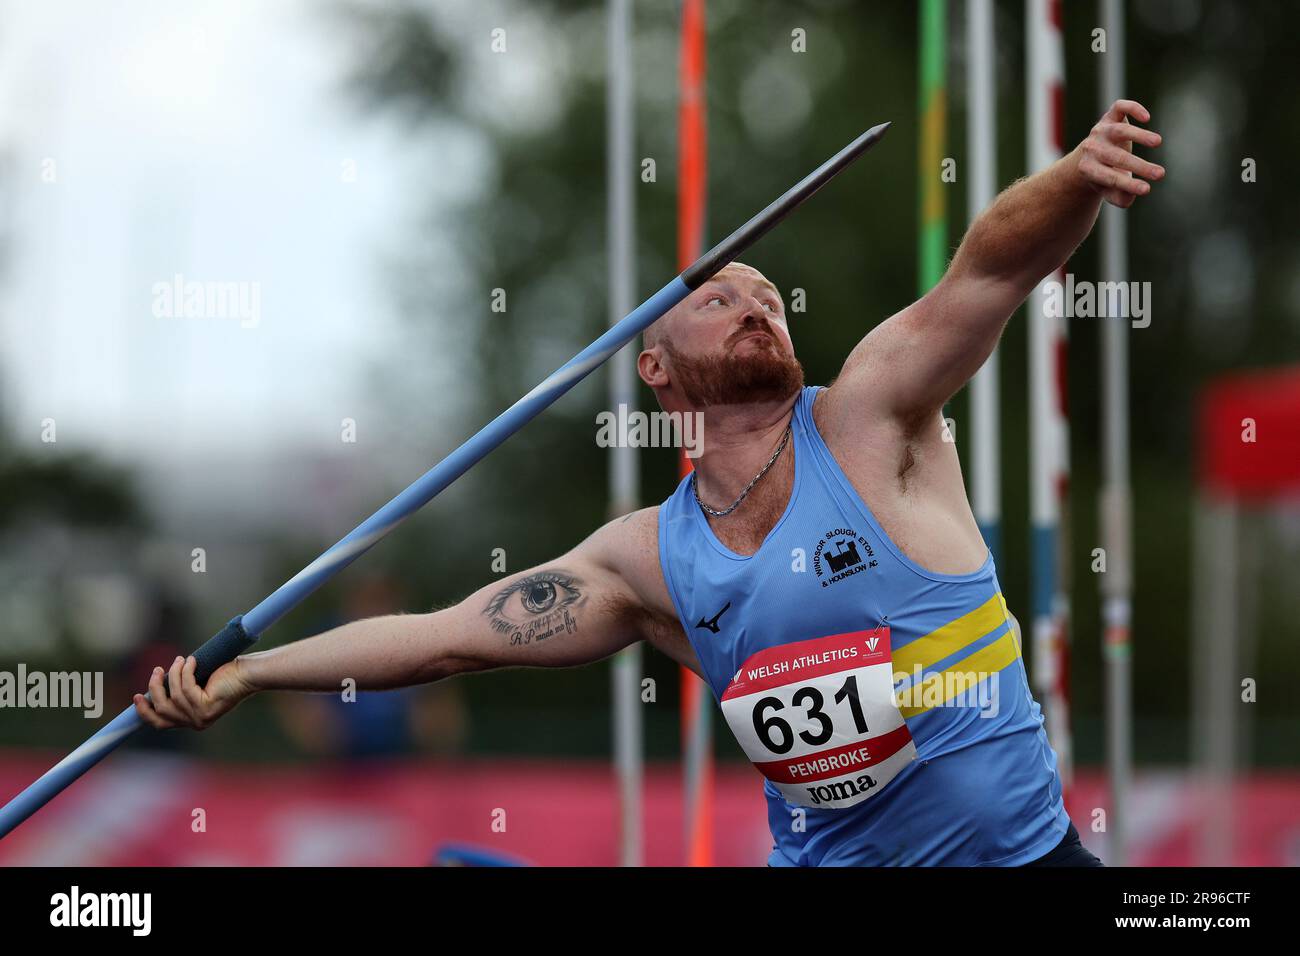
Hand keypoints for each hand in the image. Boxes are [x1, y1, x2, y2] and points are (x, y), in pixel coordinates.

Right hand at [133, 655, 254, 729]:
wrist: (248, 673)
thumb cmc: (225, 675)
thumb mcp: (196, 684)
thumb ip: (178, 688)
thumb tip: (155, 681)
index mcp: (191, 720)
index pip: (161, 723)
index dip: (145, 711)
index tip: (136, 697)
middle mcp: (195, 722)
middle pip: (161, 710)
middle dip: (155, 689)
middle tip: (157, 670)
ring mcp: (201, 717)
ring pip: (173, 696)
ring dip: (173, 675)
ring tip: (179, 660)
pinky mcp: (206, 708)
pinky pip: (186, 688)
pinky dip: (186, 671)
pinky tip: (191, 661)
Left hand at [1076, 99, 1163, 207]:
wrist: (1088, 156)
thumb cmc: (1105, 176)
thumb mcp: (1110, 191)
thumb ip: (1120, 197)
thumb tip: (1133, 193)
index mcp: (1088, 169)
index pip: (1110, 178)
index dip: (1128, 184)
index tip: (1147, 189)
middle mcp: (1092, 148)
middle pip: (1117, 157)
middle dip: (1140, 166)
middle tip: (1161, 174)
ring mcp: (1100, 130)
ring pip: (1120, 131)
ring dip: (1139, 136)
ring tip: (1158, 142)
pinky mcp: (1110, 116)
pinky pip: (1119, 108)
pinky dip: (1132, 109)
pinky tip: (1147, 118)